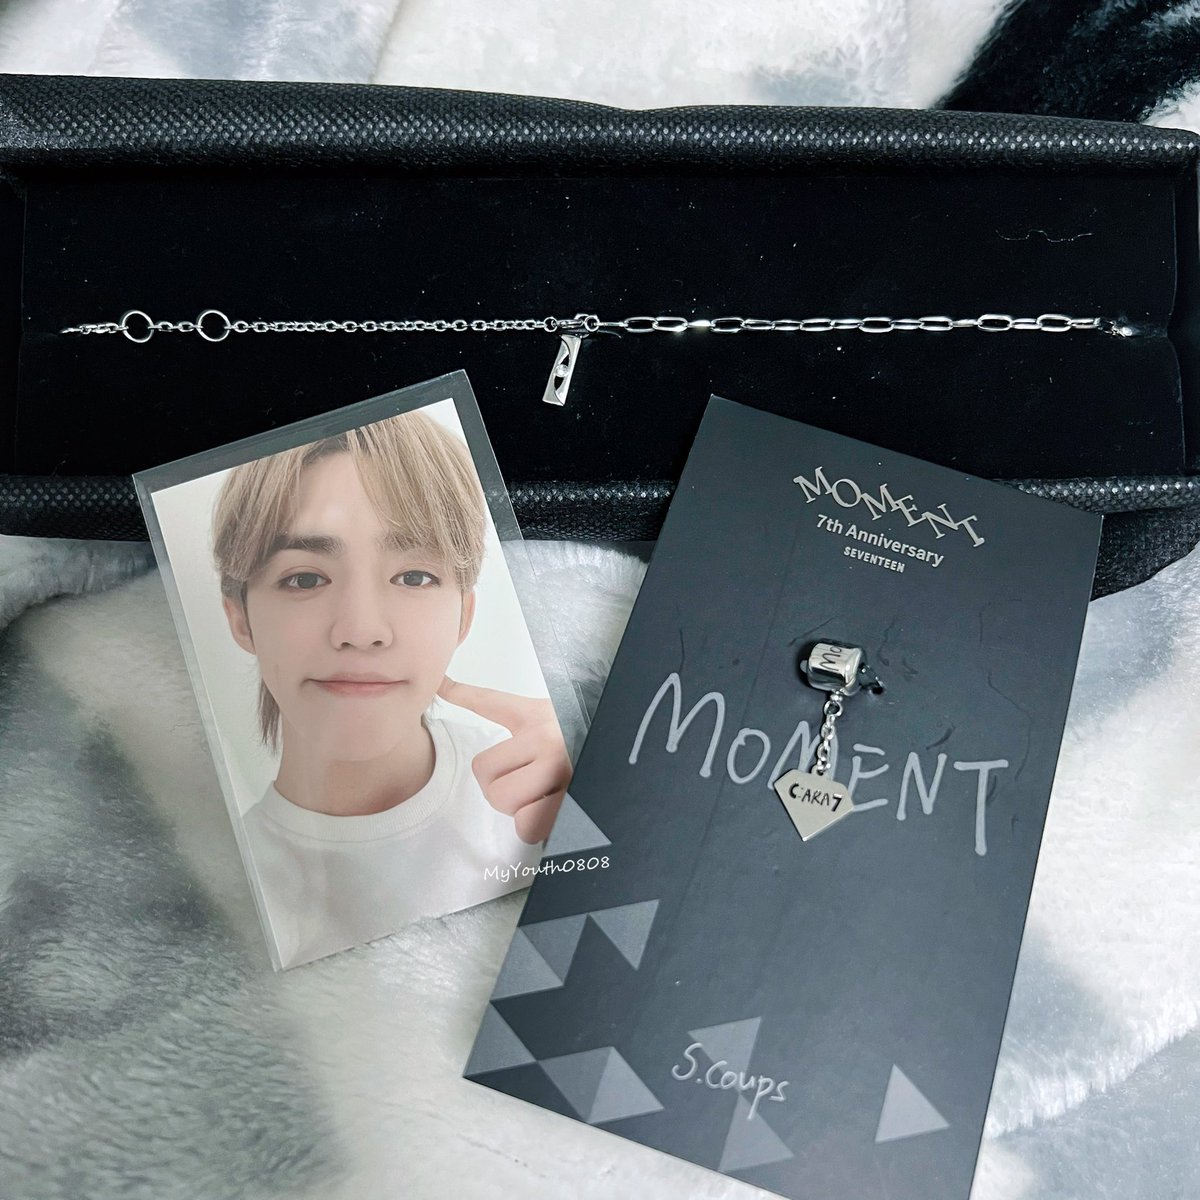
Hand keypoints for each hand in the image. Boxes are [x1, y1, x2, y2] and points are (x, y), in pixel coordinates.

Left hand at [437, 677, 570, 844]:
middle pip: (487, 779)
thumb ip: (493, 704)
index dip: (460, 692)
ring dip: (520, 809)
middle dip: (500, 789)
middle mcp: (549, 741)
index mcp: (537, 717)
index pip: (491, 703)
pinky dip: (538, 825)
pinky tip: (554, 809)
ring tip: (543, 795)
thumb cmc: (580, 738)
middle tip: (527, 782)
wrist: (624, 743)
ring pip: (508, 806)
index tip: (441, 683)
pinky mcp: (573, 803)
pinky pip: (531, 827)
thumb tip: (444, 684)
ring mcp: (563, 773)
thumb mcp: (541, 715)